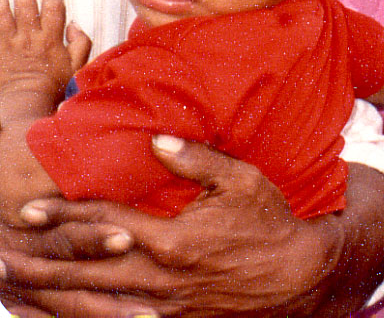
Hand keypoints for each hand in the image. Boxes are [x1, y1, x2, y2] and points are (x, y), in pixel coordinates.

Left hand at [0, 0, 90, 102]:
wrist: (24, 103)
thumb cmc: (52, 88)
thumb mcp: (77, 67)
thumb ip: (80, 43)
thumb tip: (74, 25)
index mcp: (51, 39)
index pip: (54, 9)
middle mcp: (29, 37)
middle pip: (26, 6)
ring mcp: (9, 43)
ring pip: (4, 14)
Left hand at [0, 136, 346, 317]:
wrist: (297, 275)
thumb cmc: (270, 222)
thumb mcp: (242, 180)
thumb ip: (196, 160)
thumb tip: (156, 140)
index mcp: (172, 240)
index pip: (104, 225)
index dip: (63, 217)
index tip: (28, 211)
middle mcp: (159, 276)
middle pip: (84, 272)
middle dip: (40, 264)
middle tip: (2, 259)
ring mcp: (162, 304)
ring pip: (93, 302)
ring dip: (53, 295)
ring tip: (20, 287)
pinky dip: (85, 316)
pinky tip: (64, 312)